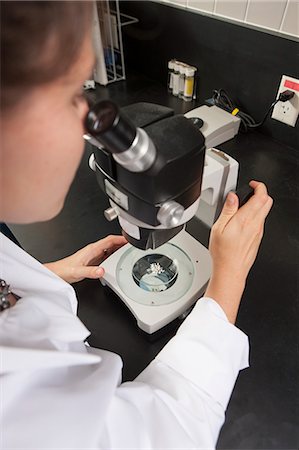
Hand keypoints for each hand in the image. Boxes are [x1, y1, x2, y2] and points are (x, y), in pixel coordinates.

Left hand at [44, 235, 126, 283]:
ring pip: (109, 249)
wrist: (57, 273)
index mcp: (91, 249)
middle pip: (111, 243)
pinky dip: (113, 256)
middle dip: (122, 242)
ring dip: (118, 249)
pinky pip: (106, 256)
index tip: (129, 238)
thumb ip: (91, 271)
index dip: (120, 238)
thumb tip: (102, 271)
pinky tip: (117, 261)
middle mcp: (93, 251)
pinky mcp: (92, 261)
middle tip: (132, 245)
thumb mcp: (78, 272)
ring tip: (127, 251)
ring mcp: (93, 255)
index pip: (109, 240)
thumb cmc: (64, 270)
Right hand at [205, 181, 272, 322]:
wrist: (231, 271)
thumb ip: (228, 210)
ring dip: (257, 205)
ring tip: (242, 206)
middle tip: (250, 192)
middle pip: (268, 202)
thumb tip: (232, 196)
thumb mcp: (219, 227)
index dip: (259, 186)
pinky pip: (260, 222)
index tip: (252, 184)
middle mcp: (256, 224)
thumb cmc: (223, 253)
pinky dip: (255, 216)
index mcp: (246, 219)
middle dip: (261, 193)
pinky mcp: (258, 238)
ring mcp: (259, 232)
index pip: (261, 196)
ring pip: (265, 212)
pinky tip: (242, 221)